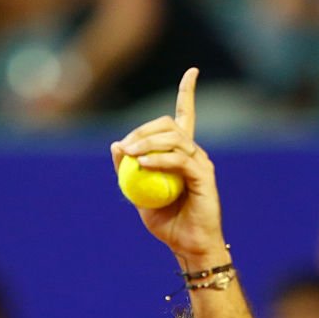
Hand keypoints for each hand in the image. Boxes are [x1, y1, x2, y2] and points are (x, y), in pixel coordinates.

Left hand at [110, 68, 227, 264]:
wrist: (187, 246)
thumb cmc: (166, 223)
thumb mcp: (137, 195)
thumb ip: (127, 171)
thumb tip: (115, 145)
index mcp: (181, 154)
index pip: (185, 117)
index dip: (188, 92)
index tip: (193, 71)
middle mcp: (193, 153)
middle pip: (170, 125)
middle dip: (144, 130)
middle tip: (124, 148)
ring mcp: (200, 163)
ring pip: (174, 139)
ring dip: (147, 143)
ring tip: (130, 155)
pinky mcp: (203, 176)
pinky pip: (179, 160)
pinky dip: (158, 159)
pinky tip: (143, 164)